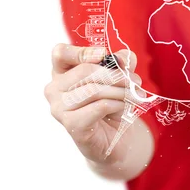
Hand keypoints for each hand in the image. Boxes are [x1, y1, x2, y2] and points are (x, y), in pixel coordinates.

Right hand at [44, 44, 142, 164]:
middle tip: (134, 81)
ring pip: (93, 90)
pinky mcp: (72, 125)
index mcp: (61, 72)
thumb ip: (121, 62)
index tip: (104, 55)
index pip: (60, 53)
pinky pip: (99, 107)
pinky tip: (123, 107)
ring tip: (134, 94)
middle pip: (84, 71)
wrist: (114, 137)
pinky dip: (117, 104)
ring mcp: (59, 108)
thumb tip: (124, 58)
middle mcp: (54, 89)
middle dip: (115, 74)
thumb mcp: (118, 77)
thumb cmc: (110, 101)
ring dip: (119, 91)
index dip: (81, 52)